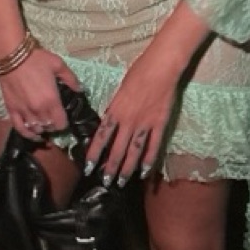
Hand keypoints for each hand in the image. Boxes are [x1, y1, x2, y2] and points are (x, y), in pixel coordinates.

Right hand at [0, 47, 82, 140]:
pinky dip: (27, 134)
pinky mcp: (12, 110)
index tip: (64, 118)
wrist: (11, 55)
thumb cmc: (36, 59)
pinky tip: (33, 135)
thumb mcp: (59, 65)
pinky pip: (20, 128)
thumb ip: (71, 79)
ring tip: (44, 123)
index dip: (64, 123)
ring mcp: (24, 112)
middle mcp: (38, 110)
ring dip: (42, 128)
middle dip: (53, 125)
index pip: (61, 123)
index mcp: (52, 101)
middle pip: (49, 127)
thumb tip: (80, 89)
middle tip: (54, 118)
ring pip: (36, 129)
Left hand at [84, 54, 179, 184]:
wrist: (161, 68)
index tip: (88, 167)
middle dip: (110, 167)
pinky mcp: (160, 124)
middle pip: (117, 149)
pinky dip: (149, 160)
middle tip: (105, 182)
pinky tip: (144, 172)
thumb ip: (114, 109)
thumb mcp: (119, 90)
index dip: (94, 154)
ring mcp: (145, 124)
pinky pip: (153, 146)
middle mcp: (128, 121)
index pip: (101, 137)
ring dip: (127, 169)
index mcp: (116, 111)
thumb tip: (109, 122)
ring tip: (122, 182)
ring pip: (134, 152)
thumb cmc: (138, 73)